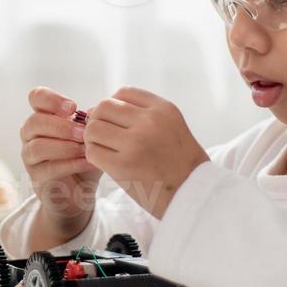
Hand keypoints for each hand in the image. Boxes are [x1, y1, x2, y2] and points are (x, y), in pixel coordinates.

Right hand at [20, 86, 101, 245]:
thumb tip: (96, 112)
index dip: (51, 99)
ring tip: (85, 149)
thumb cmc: (83, 157)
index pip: (36, 97)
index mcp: (43, 116)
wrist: (79, 192)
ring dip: (64, 146)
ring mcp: (29, 155)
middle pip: (35, 121)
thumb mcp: (89, 137)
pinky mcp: (35, 176)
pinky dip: (70, 164)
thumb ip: (90, 123)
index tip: (72, 107)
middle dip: (61, 126)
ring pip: (38, 146)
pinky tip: (87, 162)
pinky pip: (47, 168)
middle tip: (83, 133)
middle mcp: (31, 133)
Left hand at [84, 87, 208, 218]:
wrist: (193, 194)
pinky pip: (93, 151)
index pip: (123, 93)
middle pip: (104, 107)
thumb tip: (99, 108)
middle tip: (104, 135)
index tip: (114, 120)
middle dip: (98, 119)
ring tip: (104, 148)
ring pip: (93, 128)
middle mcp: (149, 122)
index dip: (113, 104)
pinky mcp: (122, 166)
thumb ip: (143, 113)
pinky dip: (94, 155)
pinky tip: (106, 161)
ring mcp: (135, 143)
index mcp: (163, 109)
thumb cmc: (179, 162)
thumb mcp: (172, 125)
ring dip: (93, 138)